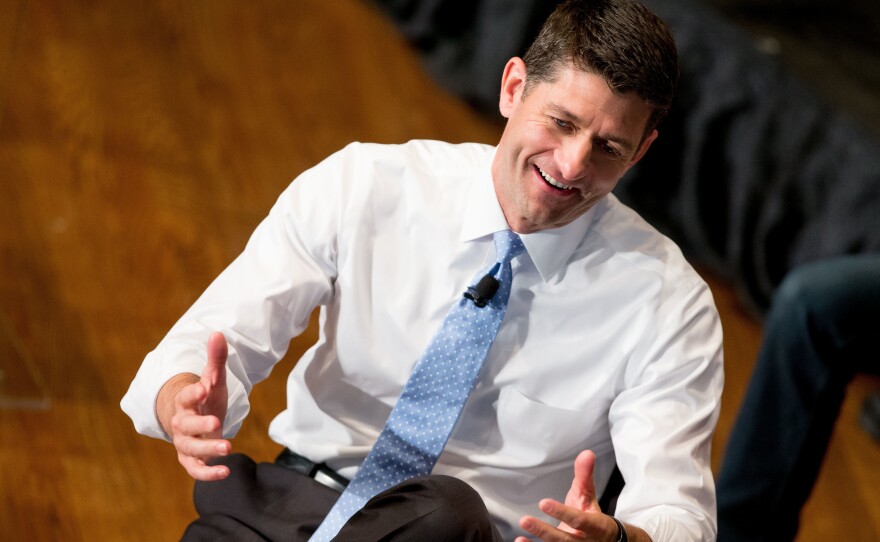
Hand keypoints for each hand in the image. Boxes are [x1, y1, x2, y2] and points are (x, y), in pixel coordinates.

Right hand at [157, 331, 231, 480]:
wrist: (194, 420)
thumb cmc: (206, 399)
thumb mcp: (214, 379)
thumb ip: (216, 360)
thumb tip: (218, 333)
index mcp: (185, 402)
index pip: (185, 397)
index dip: (193, 393)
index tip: (204, 387)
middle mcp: (181, 423)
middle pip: (185, 425)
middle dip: (200, 425)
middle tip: (217, 424)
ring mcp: (185, 443)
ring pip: (190, 449)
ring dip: (208, 450)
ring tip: (228, 447)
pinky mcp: (191, 459)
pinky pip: (195, 469)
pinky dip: (208, 473)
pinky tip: (226, 472)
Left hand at [515, 450, 618, 541]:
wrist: (606, 541)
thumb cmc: (592, 515)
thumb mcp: (589, 495)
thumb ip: (585, 475)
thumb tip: (586, 453)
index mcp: (594, 526)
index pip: (578, 520)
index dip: (561, 512)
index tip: (543, 503)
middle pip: (563, 540)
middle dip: (544, 531)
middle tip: (524, 520)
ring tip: (519, 538)